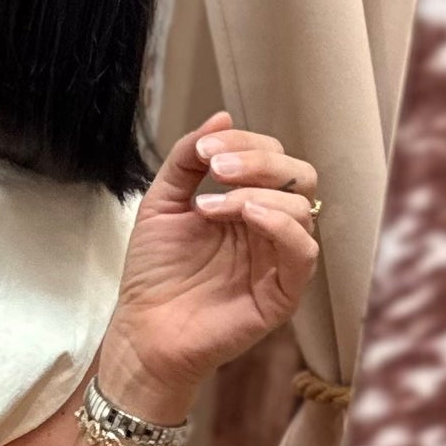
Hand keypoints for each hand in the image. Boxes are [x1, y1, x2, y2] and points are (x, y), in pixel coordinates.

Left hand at [99, 110, 320, 421]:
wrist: (142, 330)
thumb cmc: (153, 273)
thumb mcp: (162, 203)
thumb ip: (186, 160)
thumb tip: (221, 115)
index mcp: (248, 205)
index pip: (272, 158)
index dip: (245, 143)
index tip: (204, 151)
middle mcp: (270, 229)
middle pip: (297, 175)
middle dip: (260, 160)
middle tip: (217, 166)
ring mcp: (279, 260)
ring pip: (303, 206)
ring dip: (258, 192)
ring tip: (209, 205)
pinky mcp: (283, 293)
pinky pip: (304, 252)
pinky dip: (279, 224)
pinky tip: (245, 215)